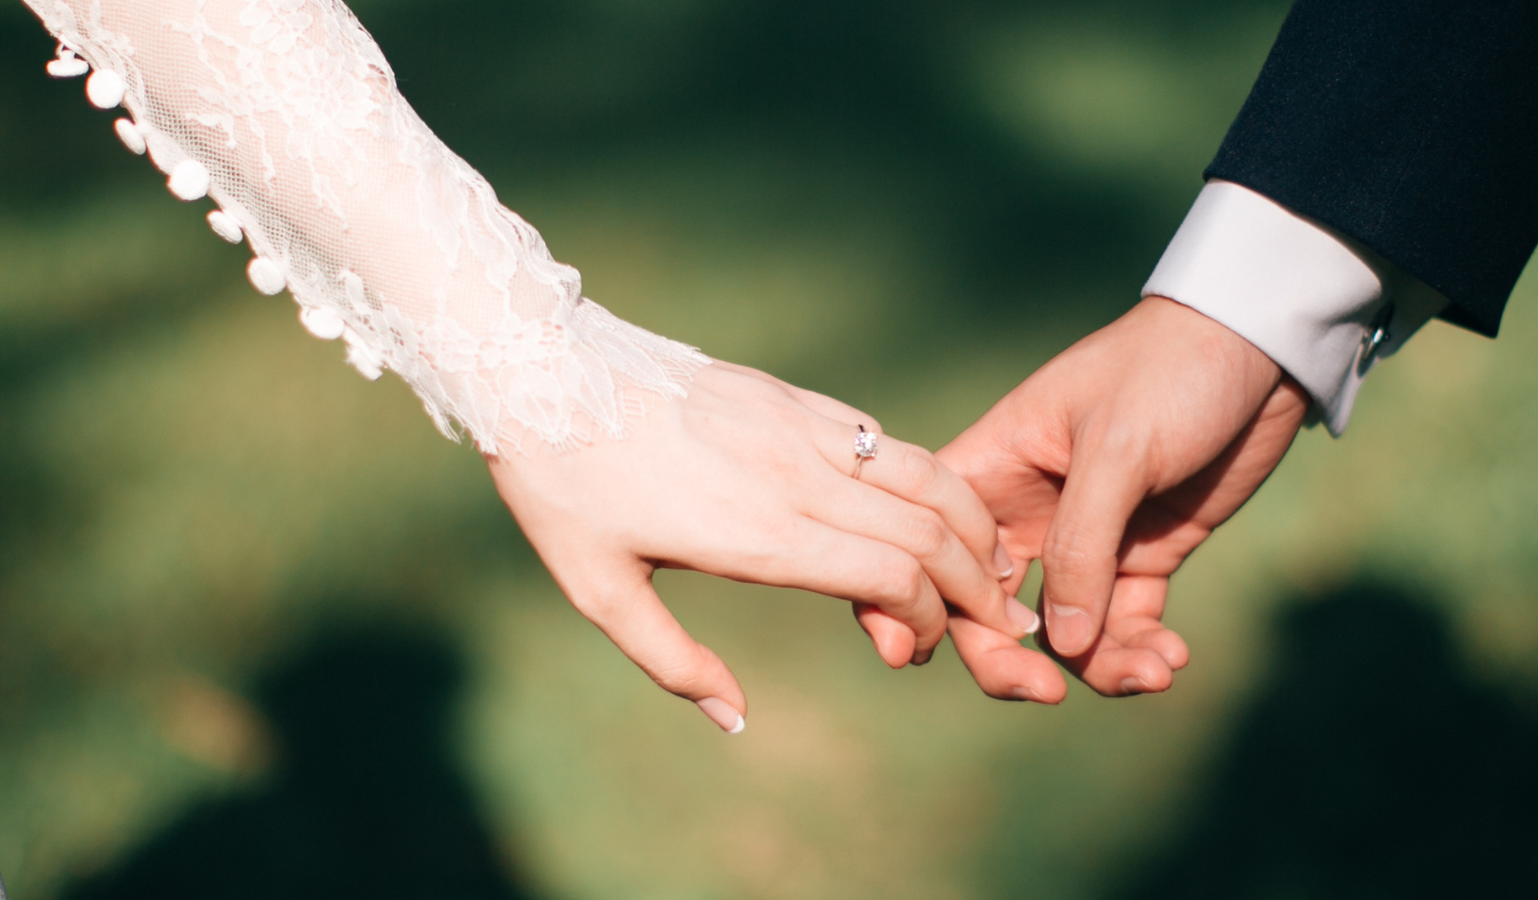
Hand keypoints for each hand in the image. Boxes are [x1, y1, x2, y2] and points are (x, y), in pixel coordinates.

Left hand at [488, 361, 1039, 730]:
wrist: (541, 369)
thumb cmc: (564, 489)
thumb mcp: (599, 592)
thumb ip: (673, 662)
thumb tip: (735, 720)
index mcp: (759, 533)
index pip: (892, 576)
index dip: (927, 620)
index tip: (912, 650)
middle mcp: (796, 477)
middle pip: (930, 530)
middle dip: (978, 584)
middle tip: (997, 622)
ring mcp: (799, 428)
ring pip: (924, 474)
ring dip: (972, 524)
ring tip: (993, 564)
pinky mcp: (791, 397)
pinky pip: (882, 439)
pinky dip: (928, 477)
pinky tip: (933, 508)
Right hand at [937, 297, 1308, 701]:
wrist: (1259, 347)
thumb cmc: (1169, 371)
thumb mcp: (1117, 449)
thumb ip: (1081, 546)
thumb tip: (1060, 646)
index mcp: (991, 468)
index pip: (931, 545)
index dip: (917, 601)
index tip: (928, 653)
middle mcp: (1026, 512)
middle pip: (988, 609)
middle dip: (1010, 661)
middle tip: (1047, 694)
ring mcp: (1086, 539)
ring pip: (1063, 632)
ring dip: (1098, 665)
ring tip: (1152, 672)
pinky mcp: (1143, 554)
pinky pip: (1124, 624)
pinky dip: (1141, 650)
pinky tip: (1172, 658)